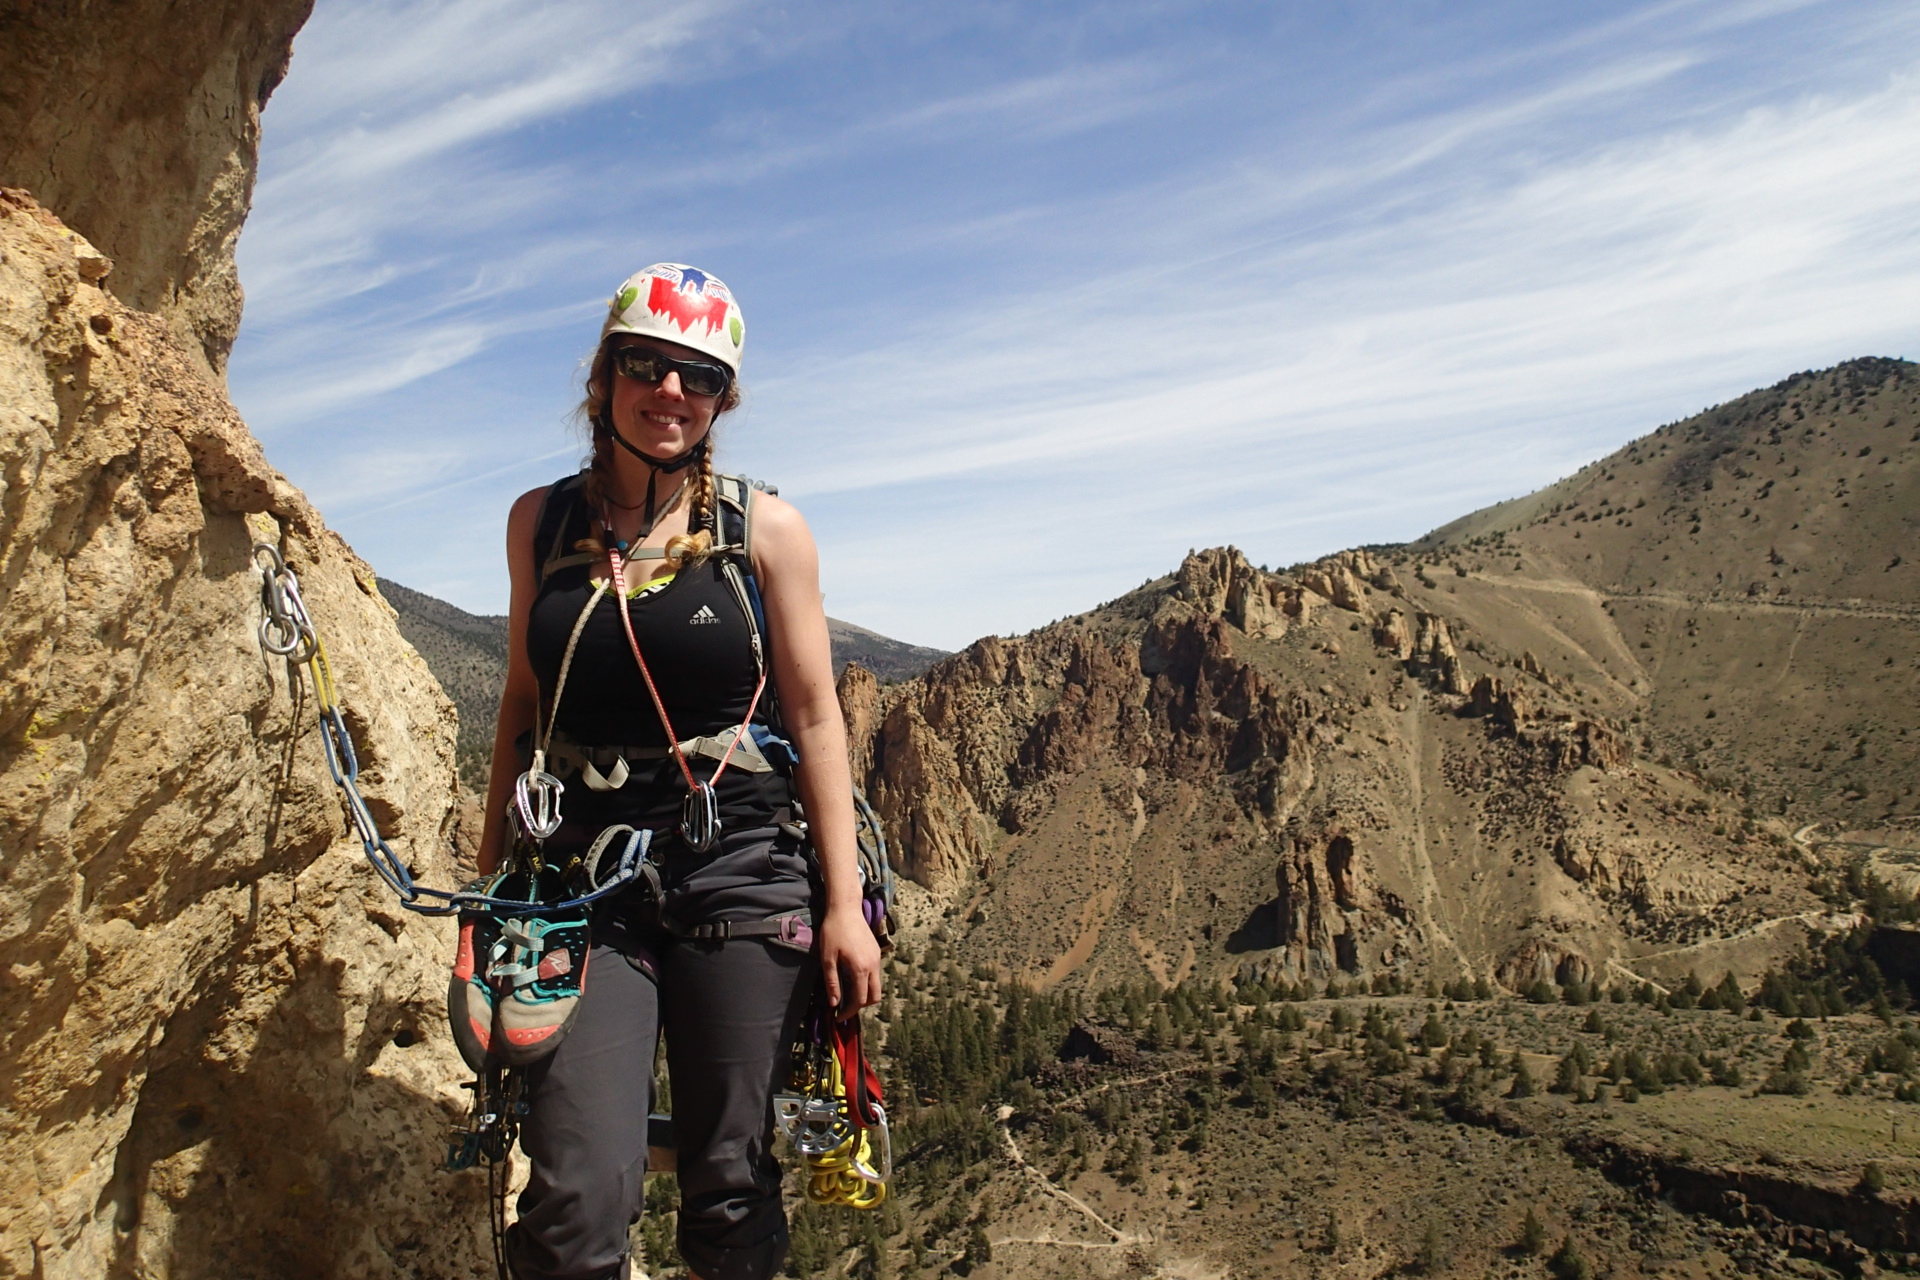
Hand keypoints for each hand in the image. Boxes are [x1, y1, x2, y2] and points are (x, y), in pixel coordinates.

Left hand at [817, 902, 882, 1017]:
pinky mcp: (877, 952)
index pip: (859, 1000)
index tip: (838, 1017)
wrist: (846, 908)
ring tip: (847, 992)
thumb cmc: (833, 931)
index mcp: (861, 968)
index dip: (849, 1012)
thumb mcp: (827, 958)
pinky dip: (867, 982)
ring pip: (877, 986)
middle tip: (844, 1007)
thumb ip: (832, 982)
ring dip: (865, 994)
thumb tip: (834, 1003)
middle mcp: (873, 965)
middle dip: (861, 1006)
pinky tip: (852, 977)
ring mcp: (877, 958)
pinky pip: (875, 974)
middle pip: (874, 997)